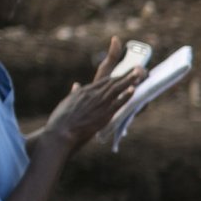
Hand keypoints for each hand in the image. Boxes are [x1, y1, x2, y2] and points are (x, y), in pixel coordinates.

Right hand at [45, 37, 143, 156]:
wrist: (61, 131)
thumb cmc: (61, 120)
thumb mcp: (67, 102)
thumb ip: (74, 93)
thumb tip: (76, 85)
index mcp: (84, 91)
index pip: (103, 81)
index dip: (115, 77)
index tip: (124, 73)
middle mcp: (93, 94)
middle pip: (113, 82)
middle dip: (126, 75)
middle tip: (137, 68)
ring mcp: (100, 103)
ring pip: (117, 88)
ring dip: (129, 80)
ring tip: (139, 73)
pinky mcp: (104, 114)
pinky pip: (118, 103)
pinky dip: (126, 95)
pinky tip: (134, 89)